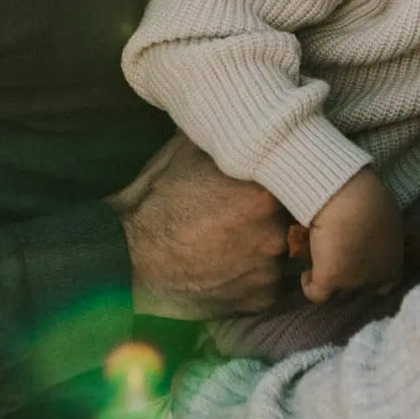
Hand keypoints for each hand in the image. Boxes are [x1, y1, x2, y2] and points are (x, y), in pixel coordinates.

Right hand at [104, 134, 287, 320]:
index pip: (293, 179)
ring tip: (228, 240)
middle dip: (272, 214)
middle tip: (238, 213)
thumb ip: (230, 140)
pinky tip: (225, 265)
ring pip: (281, 250)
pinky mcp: (259, 300)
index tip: (260, 182)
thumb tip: (250, 118)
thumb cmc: (156, 198)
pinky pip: (267, 282)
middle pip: (290, 217)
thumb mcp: (190, 150)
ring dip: (263, 245)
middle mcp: (275, 232)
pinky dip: (252, 275)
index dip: (278, 180)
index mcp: (265, 191)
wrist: (126, 255)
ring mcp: (269, 270)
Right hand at [301, 168, 402, 303]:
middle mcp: (374, 277)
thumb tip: (376, 229)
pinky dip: (309, 286)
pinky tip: (305, 274)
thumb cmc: (370, 200)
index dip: (377, 279)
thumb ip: (383, 231)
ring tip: (323, 265)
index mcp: (393, 262)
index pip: (389, 283)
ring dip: (334, 283)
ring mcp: (351, 282)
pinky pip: (316, 293)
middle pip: (363, 287)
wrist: (348, 202)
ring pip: (341, 292)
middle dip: (354, 278)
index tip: (366, 267)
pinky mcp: (328, 281)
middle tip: (342, 261)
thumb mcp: (386, 215)